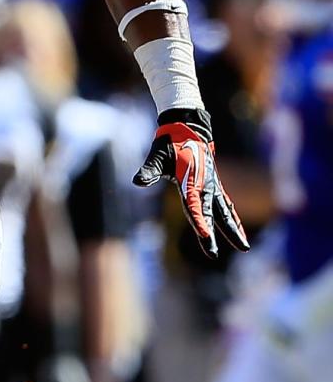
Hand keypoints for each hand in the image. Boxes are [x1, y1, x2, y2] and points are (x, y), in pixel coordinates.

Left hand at [133, 108, 249, 258]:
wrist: (188, 127)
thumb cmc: (170, 143)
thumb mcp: (157, 155)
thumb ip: (149, 170)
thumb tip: (137, 181)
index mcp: (190, 181)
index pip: (194, 206)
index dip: (199, 222)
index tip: (204, 237)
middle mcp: (205, 185)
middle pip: (211, 214)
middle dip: (215, 234)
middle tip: (215, 254)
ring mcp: (212, 186)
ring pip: (224, 212)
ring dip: (233, 229)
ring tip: (244, 246)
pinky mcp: (214, 185)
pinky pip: (225, 205)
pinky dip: (232, 217)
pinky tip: (237, 229)